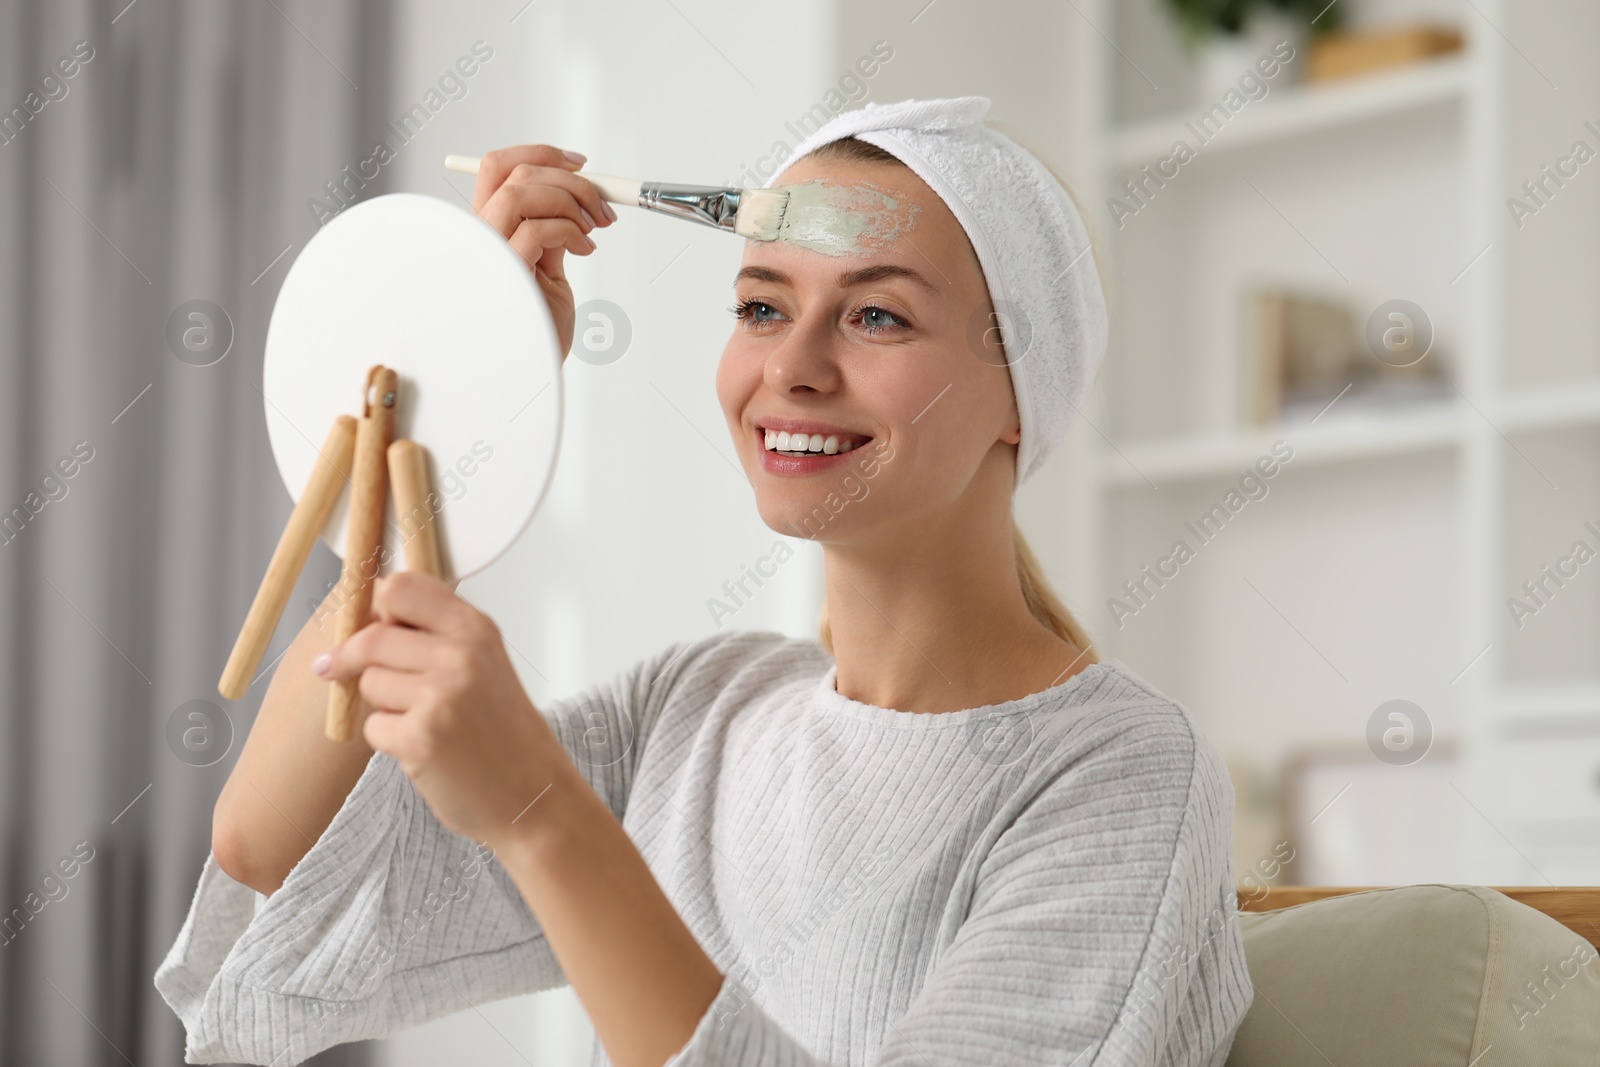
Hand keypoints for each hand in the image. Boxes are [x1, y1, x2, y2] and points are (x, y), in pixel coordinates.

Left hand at [312, 571, 577, 854]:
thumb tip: (367, 617)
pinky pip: (373, 726)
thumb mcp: (485, 663)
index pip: (401, 587)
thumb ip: (437, 635)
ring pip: (369, 682)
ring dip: (380, 702)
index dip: (375, 605)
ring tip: (419, 719)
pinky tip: (422, 748)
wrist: (534, 794)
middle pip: (372, 636)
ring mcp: (440, 697)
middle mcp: (460, 656)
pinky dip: (388, 739)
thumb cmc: (505, 732)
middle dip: (351, 656)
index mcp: (476, 629)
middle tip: (337, 669)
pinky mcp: (419, 738)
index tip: (367, 624)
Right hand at [472, 144, 616, 356]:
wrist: (530, 379)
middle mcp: (478, 239)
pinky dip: (570, 231)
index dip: (539, 153)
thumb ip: (550, 234)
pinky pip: (535, 230)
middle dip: (568, 178)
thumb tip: (573, 199)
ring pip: (519, 191)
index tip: (580, 163)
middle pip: (511, 172)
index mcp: (486, 232)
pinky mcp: (502, 274)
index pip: (496, 168)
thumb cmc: (537, 332)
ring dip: (571, 200)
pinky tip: (585, 250)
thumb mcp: (547, 271)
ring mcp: (486, 255)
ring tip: (594, 228)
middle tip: (602, 203)